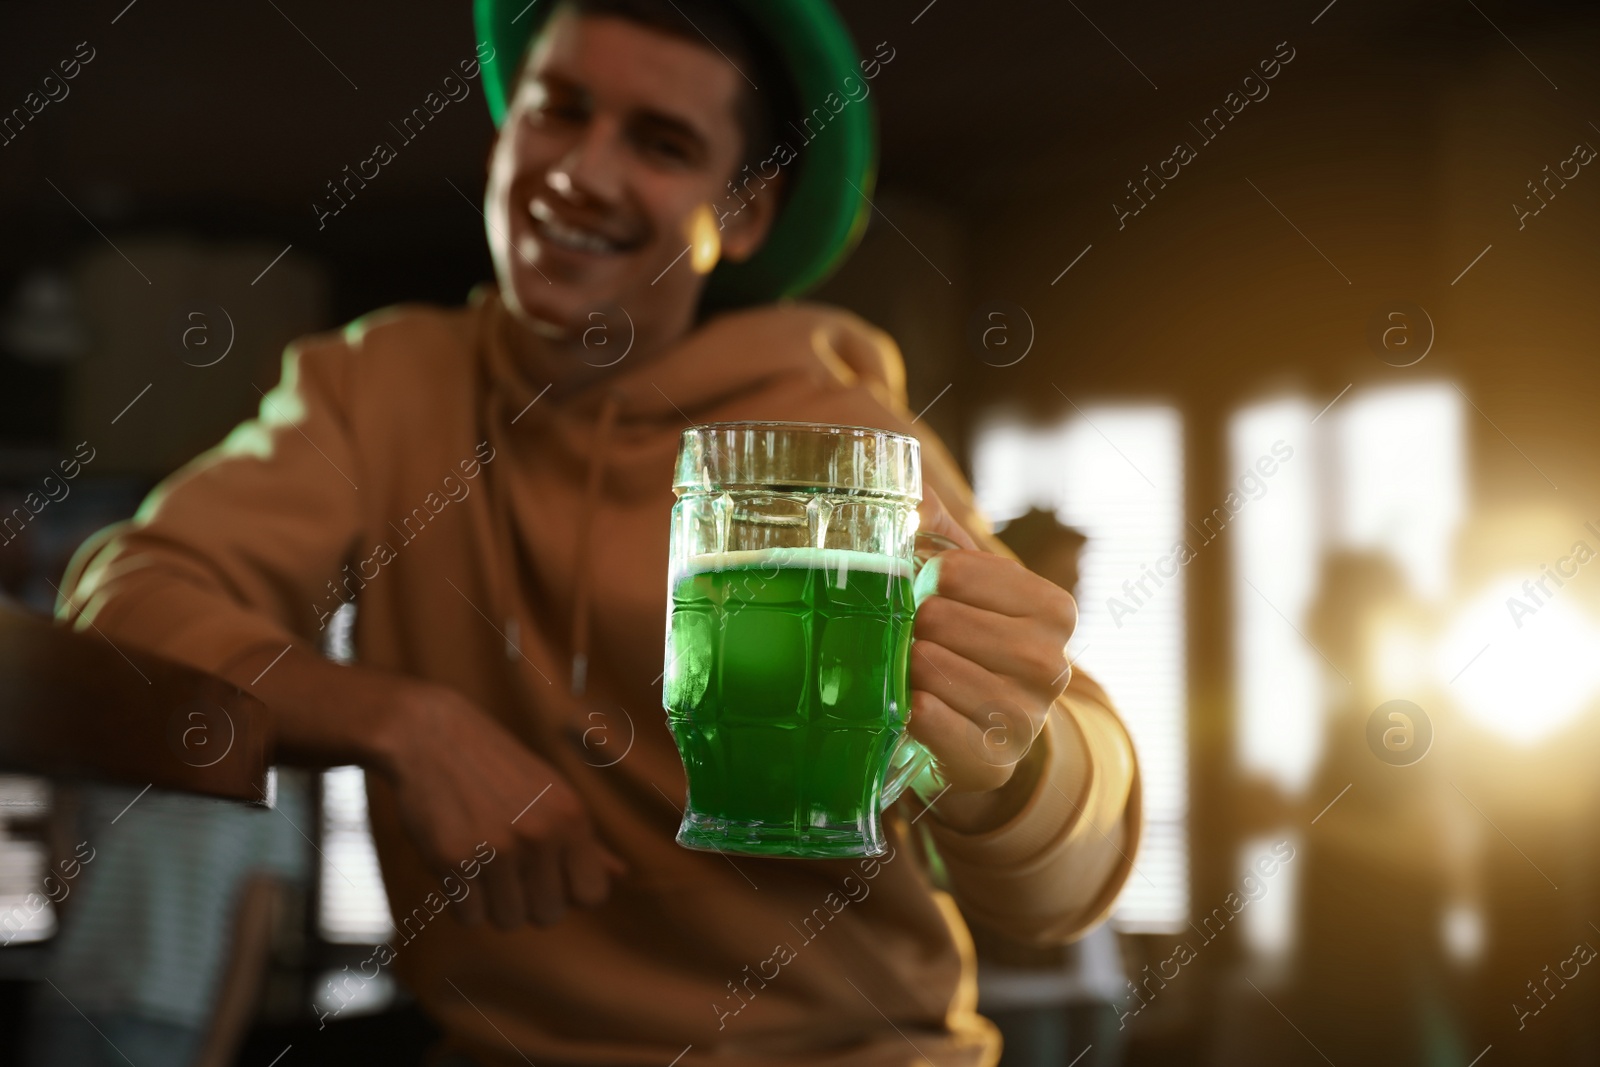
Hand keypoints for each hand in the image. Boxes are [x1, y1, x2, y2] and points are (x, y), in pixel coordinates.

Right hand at [375, 682, 626, 928]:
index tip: (549, 875)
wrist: (431, 735)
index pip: (592, 894)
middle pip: (548, 915)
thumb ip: (585, 840)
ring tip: (483, 864)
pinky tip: (458, 867)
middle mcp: (539, 835)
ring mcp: (495, 849)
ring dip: (494, 903)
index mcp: (571, 817)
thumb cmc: (497, 767)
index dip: (570, 891)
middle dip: (529, 900)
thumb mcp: (553, 793)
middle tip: (510, 867)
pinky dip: (462, 901)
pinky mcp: (452, 860)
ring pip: (508, 920)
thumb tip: (621, 875)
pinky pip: (468, 916)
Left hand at [907, 492, 1076, 810]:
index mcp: (1053, 609)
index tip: (923, 585)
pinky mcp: (996, 762)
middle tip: (907, 630)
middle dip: (914, 623)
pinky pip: (944, 728)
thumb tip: (906, 485)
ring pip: (945, 673)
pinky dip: (920, 713)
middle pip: (950, 622)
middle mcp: (1053, 664)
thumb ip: (934, 526)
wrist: (977, 727)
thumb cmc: (965, 639)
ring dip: (911, 666)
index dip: (929, 575)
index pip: (964, 571)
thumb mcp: (960, 581)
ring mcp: (1028, 718)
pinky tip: (912, 703)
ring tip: (905, 663)